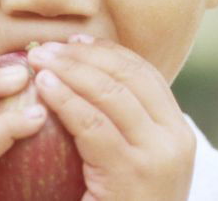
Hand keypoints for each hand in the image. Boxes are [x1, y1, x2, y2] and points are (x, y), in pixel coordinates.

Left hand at [27, 37, 196, 200]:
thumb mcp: (134, 170)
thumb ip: (120, 132)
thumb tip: (83, 86)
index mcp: (178, 134)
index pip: (145, 76)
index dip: (110, 53)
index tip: (77, 42)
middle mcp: (175, 139)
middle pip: (130, 77)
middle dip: (87, 55)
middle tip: (48, 46)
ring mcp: (156, 156)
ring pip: (112, 94)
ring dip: (72, 69)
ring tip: (39, 60)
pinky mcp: (131, 174)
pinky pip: (92, 125)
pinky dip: (67, 99)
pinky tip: (44, 86)